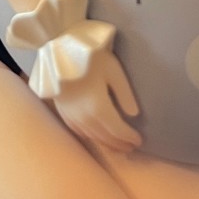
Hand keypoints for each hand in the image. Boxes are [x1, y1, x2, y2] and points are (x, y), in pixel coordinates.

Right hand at [48, 36, 141, 154]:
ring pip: (92, 136)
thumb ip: (125, 94)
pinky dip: (91, 137)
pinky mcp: (63, 112)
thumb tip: (133, 114)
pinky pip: (79, 132)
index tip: (140, 140)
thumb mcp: (114, 71)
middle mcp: (85, 118)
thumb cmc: (90, 57)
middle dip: (120, 143)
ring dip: (107, 143)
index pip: (118, 130)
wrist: (58, 51)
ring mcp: (72, 117)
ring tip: (118, 146)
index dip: (129, 137)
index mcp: (99, 108)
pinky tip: (96, 136)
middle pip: (105, 136)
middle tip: (132, 147)